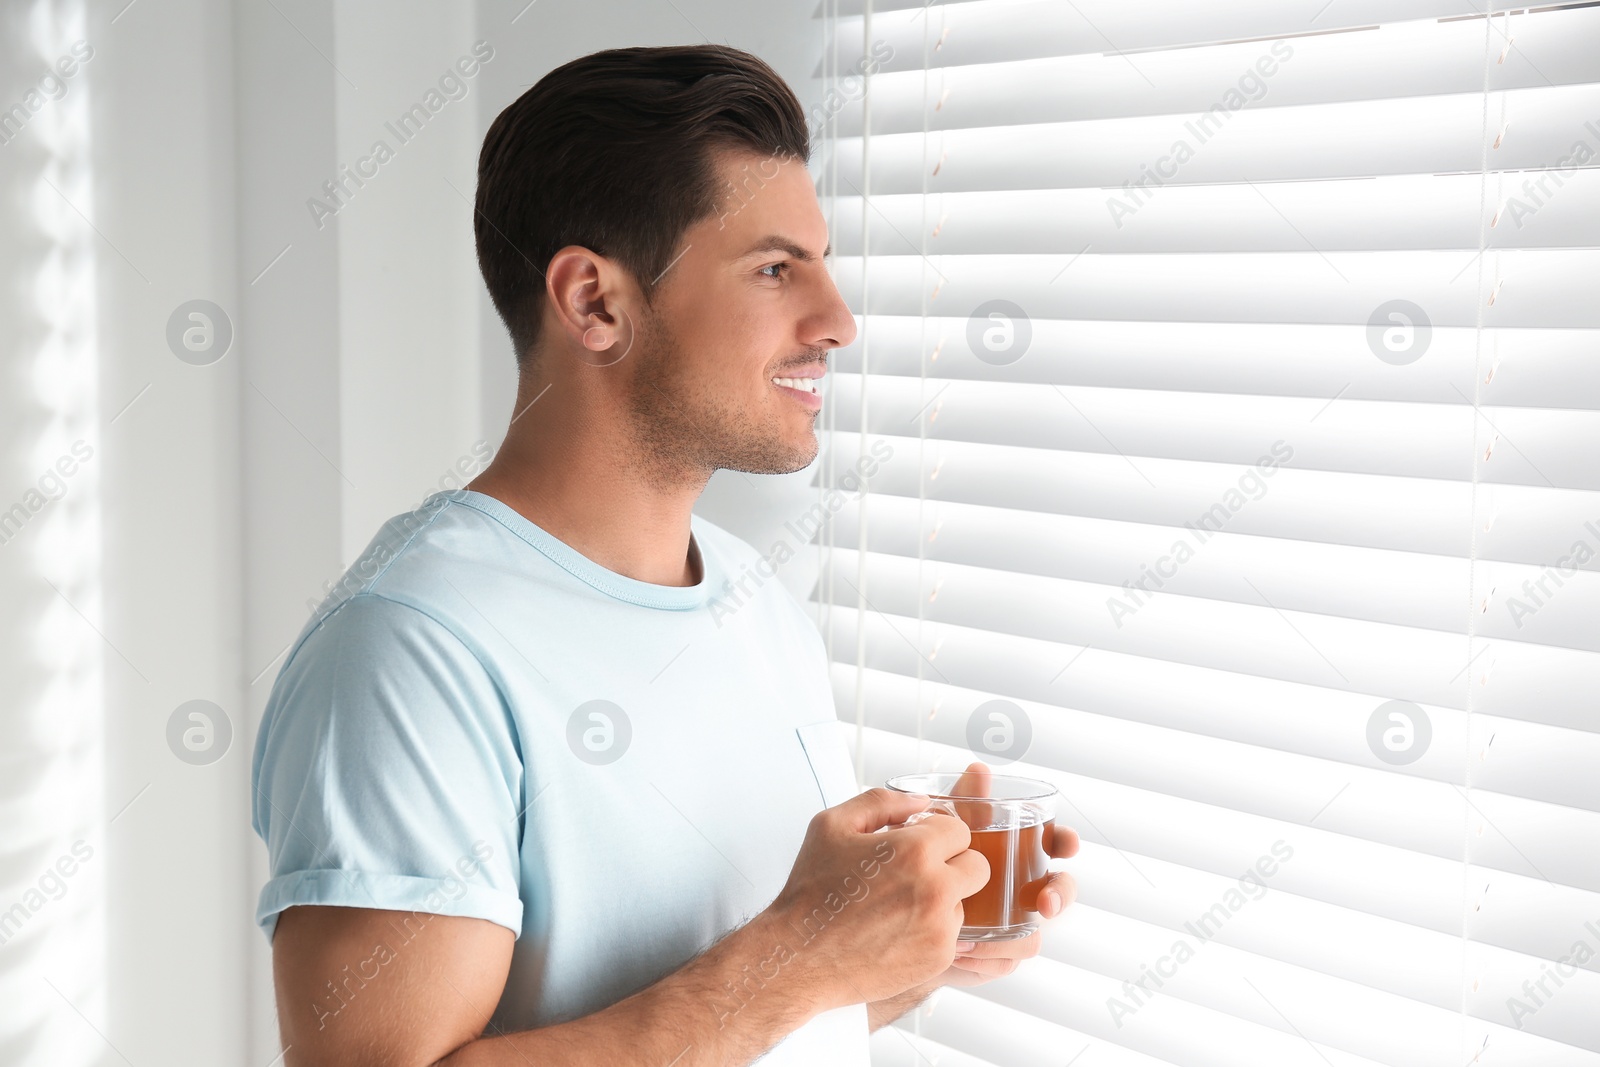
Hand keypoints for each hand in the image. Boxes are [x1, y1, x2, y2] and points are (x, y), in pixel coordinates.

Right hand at [765, 787, 989, 1011]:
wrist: (799, 957)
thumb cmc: (812, 891)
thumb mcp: (832, 825)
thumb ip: (881, 802)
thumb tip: (920, 802)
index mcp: (914, 850)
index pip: (960, 830)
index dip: (937, 835)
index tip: (917, 845)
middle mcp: (935, 889)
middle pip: (978, 866)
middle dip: (954, 864)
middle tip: (919, 873)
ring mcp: (940, 928)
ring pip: (965, 902)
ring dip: (943, 899)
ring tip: (900, 905)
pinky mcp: (938, 959)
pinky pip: (954, 935)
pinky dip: (932, 931)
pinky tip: (897, 930)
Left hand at [944, 762, 1079, 986]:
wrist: (900, 913)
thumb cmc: (931, 861)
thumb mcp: (946, 827)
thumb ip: (964, 800)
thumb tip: (978, 769)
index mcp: (1018, 852)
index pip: (1054, 843)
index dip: (1067, 842)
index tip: (1068, 843)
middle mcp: (1023, 888)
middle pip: (1061, 889)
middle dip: (1061, 894)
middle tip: (1044, 902)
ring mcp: (1015, 922)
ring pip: (1035, 934)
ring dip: (1014, 936)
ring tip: (978, 935)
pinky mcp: (998, 953)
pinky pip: (1008, 960)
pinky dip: (988, 957)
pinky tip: (964, 951)